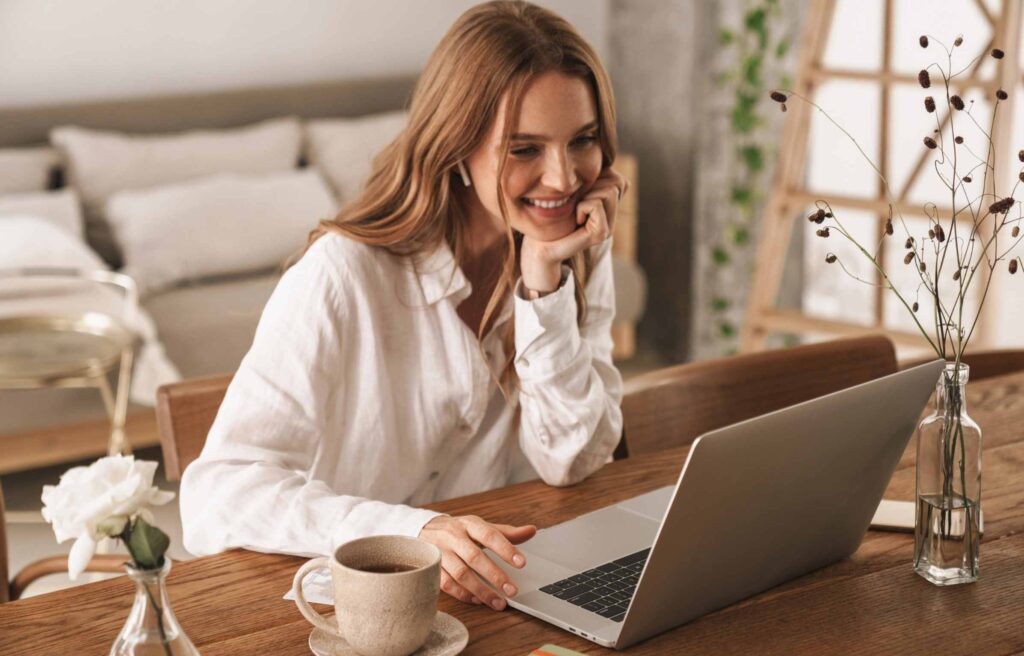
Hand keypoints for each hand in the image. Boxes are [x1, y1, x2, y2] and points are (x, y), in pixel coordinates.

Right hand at [418, 515, 536, 609]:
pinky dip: (463, 594)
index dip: (505, 548)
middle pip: (475, 557)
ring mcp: (440, 552)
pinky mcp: (431, 567)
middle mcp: (453, 536)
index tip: (521, 563)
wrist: (424, 529)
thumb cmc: (459, 531)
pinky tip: (478, 600)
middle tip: (512, 590)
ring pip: (461, 573)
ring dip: (481, 590)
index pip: (489, 534)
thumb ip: (506, 533)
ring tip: (499, 602)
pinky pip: (447, 584)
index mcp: (469, 524)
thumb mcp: (480, 527)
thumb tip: (532, 531)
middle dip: (495, 575)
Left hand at [520, 166, 628, 291]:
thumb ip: (591, 177)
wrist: (540, 243)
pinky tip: (575, 219)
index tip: (580, 193)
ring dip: (586, 196)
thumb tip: (603, 159)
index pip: (619, 179)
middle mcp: (612, 218)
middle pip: (616, 183)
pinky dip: (581, 207)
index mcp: (609, 207)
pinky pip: (596, 205)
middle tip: (576, 203)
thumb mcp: (575, 189)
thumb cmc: (552, 213)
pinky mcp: (601, 234)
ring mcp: (609, 227)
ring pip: (608, 192)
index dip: (598, 178)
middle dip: (592, 186)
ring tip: (576, 211)